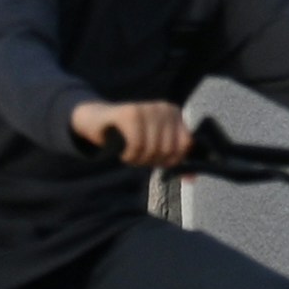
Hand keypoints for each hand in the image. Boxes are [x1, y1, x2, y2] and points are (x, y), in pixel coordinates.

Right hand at [71, 100, 193, 169]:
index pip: (185, 145)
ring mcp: (147, 109)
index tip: (157, 161)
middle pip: (167, 150)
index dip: (171, 160)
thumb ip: (173, 159)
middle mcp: (164, 109)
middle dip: (151, 161)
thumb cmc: (129, 136)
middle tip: (138, 157)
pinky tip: (122, 151)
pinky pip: (136, 145)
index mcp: (174, 114)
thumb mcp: (154, 146)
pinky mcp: (130, 113)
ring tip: (130, 153)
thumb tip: (192, 179)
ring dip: (137, 160)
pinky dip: (128, 155)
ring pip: (152, 149)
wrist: (97, 121)